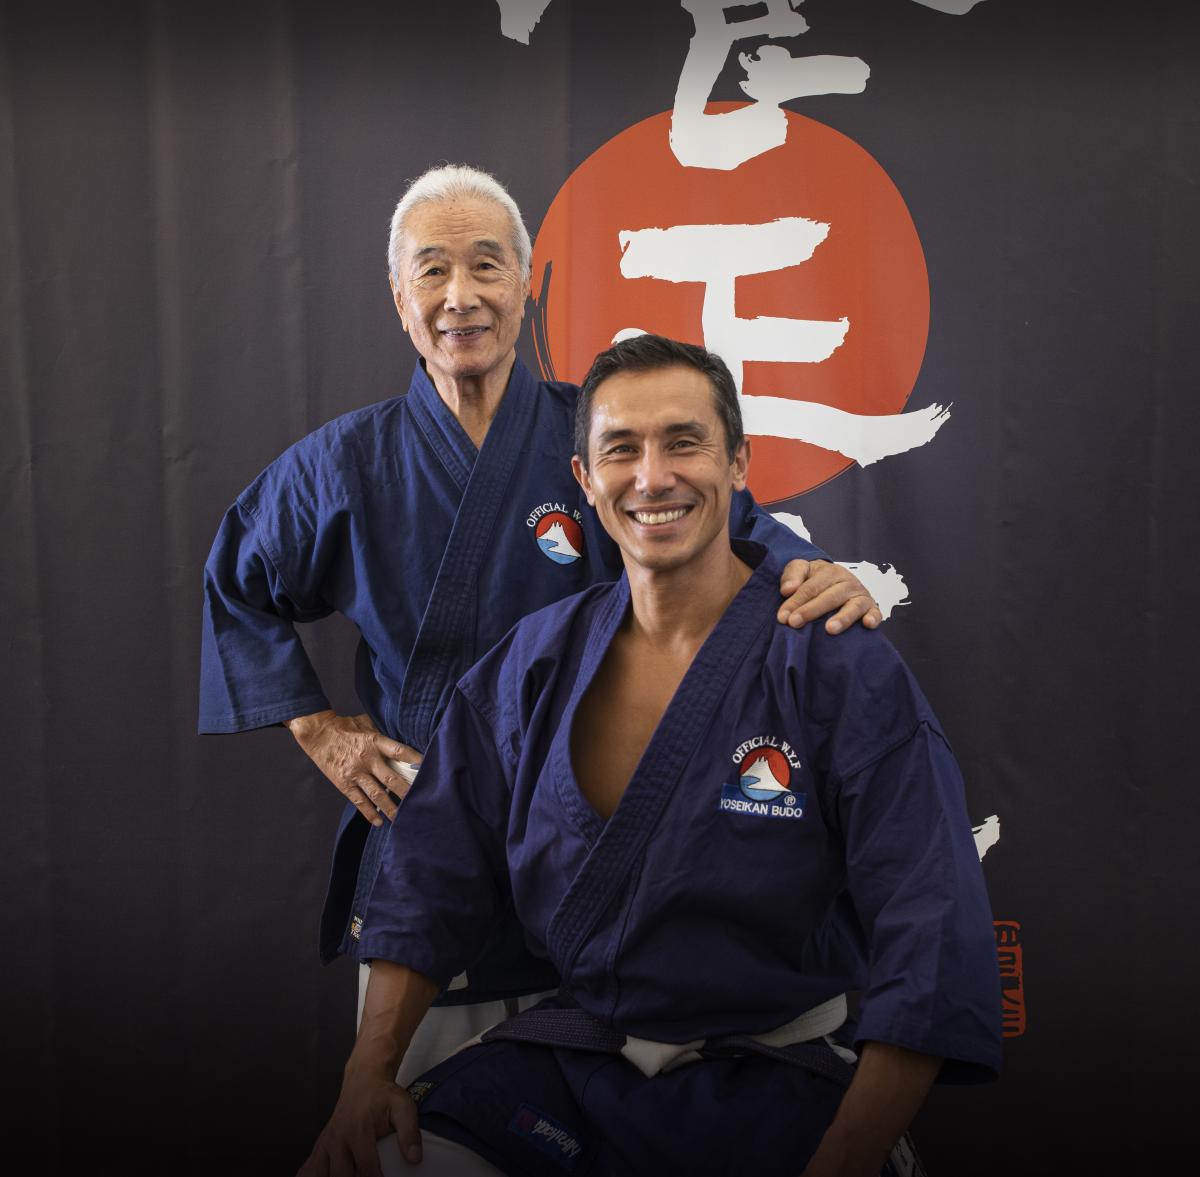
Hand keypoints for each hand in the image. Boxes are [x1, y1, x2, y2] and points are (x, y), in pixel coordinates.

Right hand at [286, 710, 421, 826]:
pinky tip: (378, 822)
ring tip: (403, 818)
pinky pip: (359, 801)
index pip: (400, 752)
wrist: (318, 733)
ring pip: (377, 794)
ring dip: (391, 808)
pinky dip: (369, 813)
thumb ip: (383, 735)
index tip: (428, 768)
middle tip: (421, 801)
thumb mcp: (367, 724)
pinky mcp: (344, 783)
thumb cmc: (345, 726)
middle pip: (391, 778)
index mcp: (375, 742)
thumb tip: (402, 744)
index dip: (415, 760)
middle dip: (407, 791)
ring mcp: (355, 773)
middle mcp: (367, 759)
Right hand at [297, 1071, 420, 1176]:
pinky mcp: (320, 1145)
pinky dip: (311, 1174)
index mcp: (359, 1130)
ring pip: (319, 1173)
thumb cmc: (383, 1095)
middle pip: (340, 1176)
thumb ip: (410, 1133)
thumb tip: (415, 1158)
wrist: (364, 1078)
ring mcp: (326, 1143)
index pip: (366, 1168)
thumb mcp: (403, 1107)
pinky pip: (308, 1167)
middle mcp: (338, 1138)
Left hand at [776, 560, 880, 634]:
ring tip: (830, 629)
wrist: (838, 578)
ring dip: (843, 618)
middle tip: (795, 623)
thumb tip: (787, 590)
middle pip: (829, 597)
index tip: (783, 617)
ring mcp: (860, 595)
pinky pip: (875, 613)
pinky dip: (873, 618)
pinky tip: (867, 624)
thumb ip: (792, 575)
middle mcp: (847, 582)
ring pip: (853, 606)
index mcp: (829, 572)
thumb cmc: (816, 578)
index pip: (811, 588)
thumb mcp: (802, 569)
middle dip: (811, 610)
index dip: (795, 602)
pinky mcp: (871, 607)